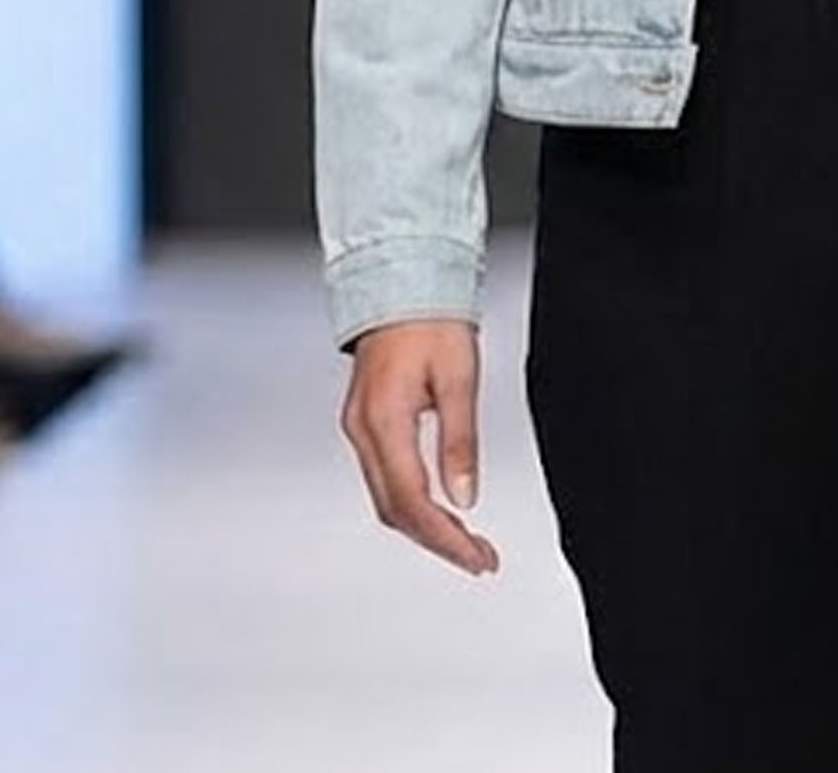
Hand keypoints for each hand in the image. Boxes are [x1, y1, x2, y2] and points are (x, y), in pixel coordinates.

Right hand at [338, 317, 500, 576]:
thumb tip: (466, 496)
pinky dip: (411, 501)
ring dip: (424, 525)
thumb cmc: (430, 318)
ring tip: (465, 541)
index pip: (412, 501)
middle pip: (395, 509)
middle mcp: (363, 430)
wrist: (400, 279)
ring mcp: (359, 427)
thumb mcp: (459, 376)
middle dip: (437, 540)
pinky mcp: (365, 421)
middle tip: (478, 557)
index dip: (445, 537)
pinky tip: (437, 508)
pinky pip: (384, 477)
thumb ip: (460, 440)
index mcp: (384, 421)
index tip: (476, 557)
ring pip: (386, 497)